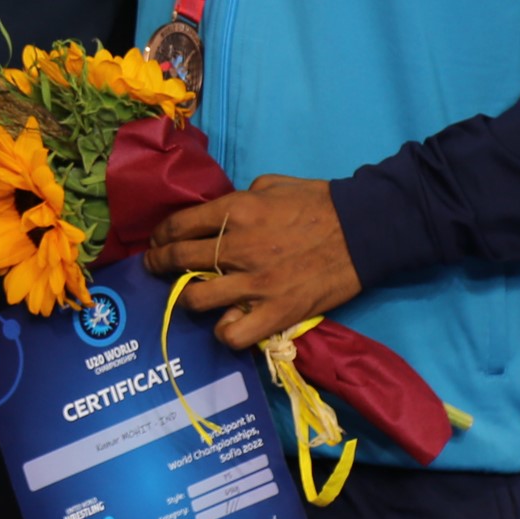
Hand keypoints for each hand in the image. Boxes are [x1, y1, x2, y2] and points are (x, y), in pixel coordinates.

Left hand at [143, 175, 360, 349]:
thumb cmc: (318, 202)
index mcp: (235, 211)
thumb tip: (218, 215)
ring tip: (191, 297)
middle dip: (158, 264)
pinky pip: (232, 334)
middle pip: (176, 259)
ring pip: (194, 299)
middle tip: (157, 267)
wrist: (363, 230)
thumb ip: (239, 199)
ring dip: (186, 298)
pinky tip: (228, 322)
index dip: (160, 236)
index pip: (177, 226)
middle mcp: (237, 247)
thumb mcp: (270, 185)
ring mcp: (255, 283)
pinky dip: (225, 331)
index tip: (157, 242)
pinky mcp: (276, 312)